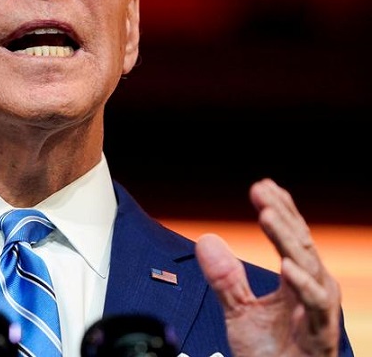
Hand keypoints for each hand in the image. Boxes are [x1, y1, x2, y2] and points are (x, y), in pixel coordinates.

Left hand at [196, 178, 340, 356]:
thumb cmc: (270, 354)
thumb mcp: (240, 310)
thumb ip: (225, 277)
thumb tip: (206, 240)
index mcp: (297, 281)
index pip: (291, 237)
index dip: (279, 210)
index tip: (261, 186)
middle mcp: (312, 290)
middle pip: (301, 244)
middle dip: (282, 214)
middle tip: (262, 190)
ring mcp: (318, 311)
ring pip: (309, 267)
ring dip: (287, 239)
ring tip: (267, 216)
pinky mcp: (320, 335)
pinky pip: (316, 305)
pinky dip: (303, 285)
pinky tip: (287, 265)